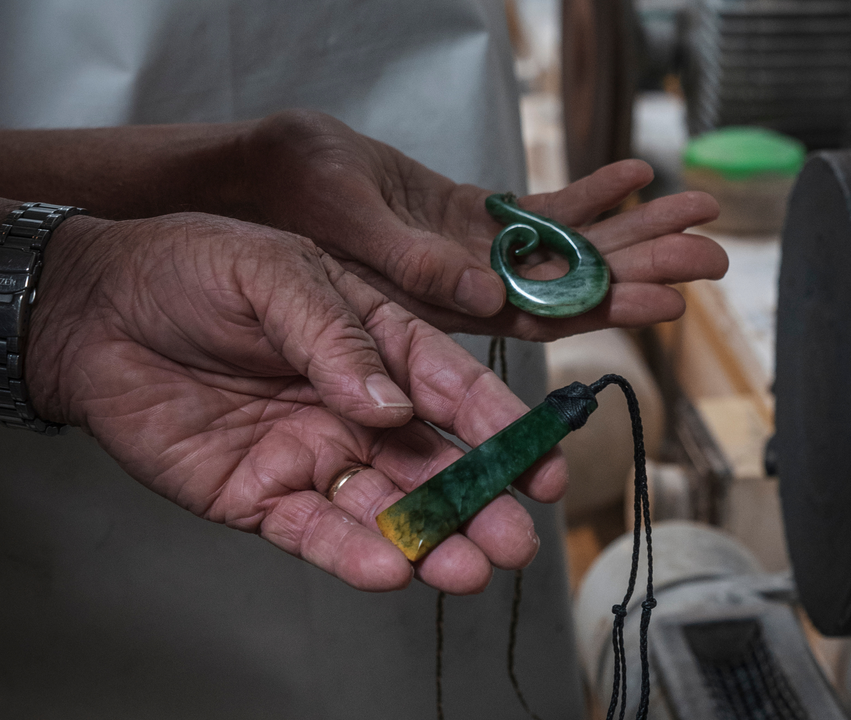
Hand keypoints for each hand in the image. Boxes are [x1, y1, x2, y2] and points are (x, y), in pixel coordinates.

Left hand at [25, 209, 566, 593]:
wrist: (94, 310)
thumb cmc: (191, 269)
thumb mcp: (278, 272)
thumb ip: (338, 338)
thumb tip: (393, 406)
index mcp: (376, 342)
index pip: (454, 388)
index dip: (503, 427)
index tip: (544, 462)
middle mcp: (357, 406)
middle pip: (434, 462)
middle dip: (482, 501)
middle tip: (518, 538)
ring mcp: (312, 453)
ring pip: (386, 508)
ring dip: (431, 541)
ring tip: (470, 568)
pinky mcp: (261, 496)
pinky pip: (316, 531)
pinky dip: (353, 554)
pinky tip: (390, 568)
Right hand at [242, 110, 728, 339]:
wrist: (251, 185)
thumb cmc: (276, 210)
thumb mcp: (340, 233)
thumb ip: (411, 265)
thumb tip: (481, 296)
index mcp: (442, 300)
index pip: (538, 311)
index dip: (604, 305)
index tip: (670, 298)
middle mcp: (465, 287)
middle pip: (569, 280)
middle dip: (640, 262)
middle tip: (713, 252)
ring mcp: (469, 253)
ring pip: (562, 245)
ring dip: (628, 227)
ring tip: (695, 208)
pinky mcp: (464, 217)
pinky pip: (535, 208)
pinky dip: (584, 191)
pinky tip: (632, 175)